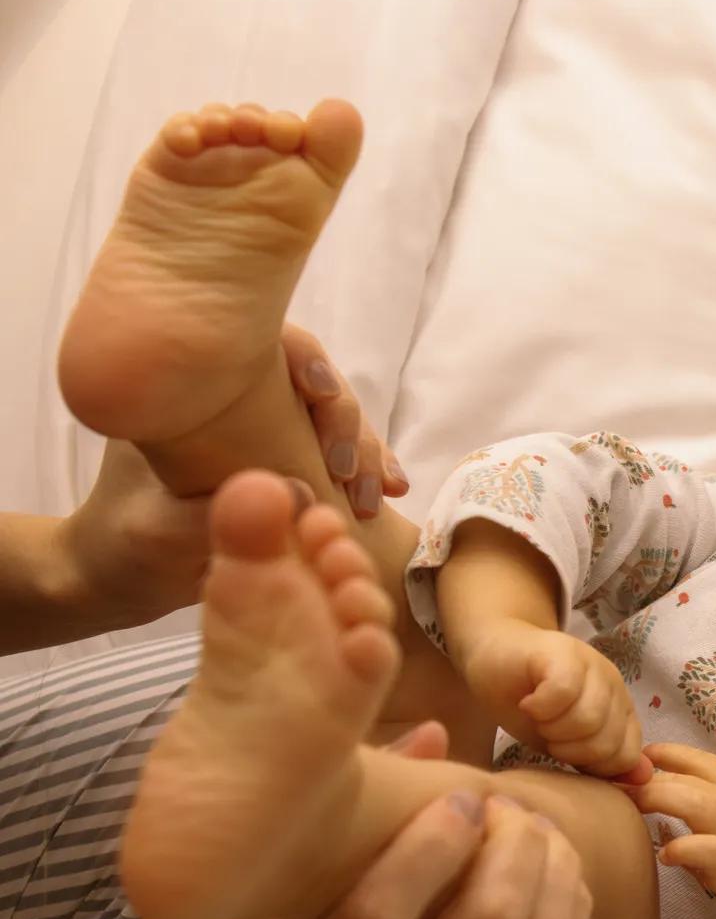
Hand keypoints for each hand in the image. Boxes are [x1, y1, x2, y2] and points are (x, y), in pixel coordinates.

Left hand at [51, 327, 404, 628]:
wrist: (123, 572)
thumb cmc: (127, 540)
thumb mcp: (159, 529)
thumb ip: (215, 513)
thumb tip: (303, 491)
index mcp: (194, 391)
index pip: (263, 345)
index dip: (303, 358)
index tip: (320, 391)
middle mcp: (239, 400)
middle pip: (315, 384)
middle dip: (346, 420)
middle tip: (347, 470)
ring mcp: (271, 431)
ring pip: (337, 420)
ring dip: (366, 452)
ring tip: (377, 493)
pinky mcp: (292, 465)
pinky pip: (342, 457)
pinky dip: (369, 471)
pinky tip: (390, 492)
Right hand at [234, 791, 590, 918]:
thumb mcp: (295, 917)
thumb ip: (356, 827)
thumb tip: (435, 730)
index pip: (384, 909)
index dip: (436, 840)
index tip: (464, 796)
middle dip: (517, 846)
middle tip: (517, 810)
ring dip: (557, 875)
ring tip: (546, 836)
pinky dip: (572, 918)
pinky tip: (562, 881)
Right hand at [459, 619, 649, 780]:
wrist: (492, 659)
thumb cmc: (529, 705)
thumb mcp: (565, 743)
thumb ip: (603, 761)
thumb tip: (644, 777)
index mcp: (620, 710)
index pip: (627, 755)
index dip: (590, 766)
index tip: (562, 750)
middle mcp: (613, 686)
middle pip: (607, 742)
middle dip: (568, 750)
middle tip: (545, 731)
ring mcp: (592, 665)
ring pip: (588, 720)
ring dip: (553, 729)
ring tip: (537, 717)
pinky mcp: (564, 652)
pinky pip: (564, 692)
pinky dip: (540, 708)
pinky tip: (527, 703)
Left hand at [621, 741, 715, 918]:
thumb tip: (680, 830)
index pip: (698, 760)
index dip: (664, 754)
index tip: (635, 753)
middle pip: (686, 778)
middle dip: (645, 775)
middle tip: (608, 777)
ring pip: (694, 803)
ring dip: (659, 798)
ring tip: (628, 801)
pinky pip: (708, 851)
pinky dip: (685, 848)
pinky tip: (665, 853)